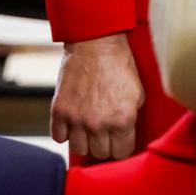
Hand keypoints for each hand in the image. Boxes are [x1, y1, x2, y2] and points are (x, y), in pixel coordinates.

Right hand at [50, 32, 144, 160]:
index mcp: (122, 120)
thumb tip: (125, 136)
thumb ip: (130, 119)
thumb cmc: (119, 66)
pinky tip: (71, 123)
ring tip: (87, 128)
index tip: (118, 138)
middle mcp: (99, 123)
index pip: (121, 153)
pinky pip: (58, 137)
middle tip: (103, 130)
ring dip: (84, 140)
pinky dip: (64, 132)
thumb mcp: (137, 95)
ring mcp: (76, 118)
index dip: (120, 145)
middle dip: (103, 143)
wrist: (95, 43)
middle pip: (100, 153)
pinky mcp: (59, 109)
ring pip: (79, 149)